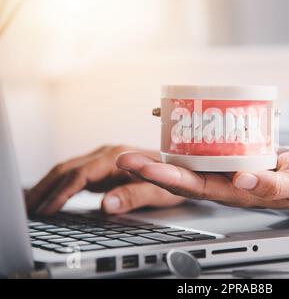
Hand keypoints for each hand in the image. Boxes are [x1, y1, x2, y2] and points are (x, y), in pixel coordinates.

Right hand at [26, 146, 184, 214]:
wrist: (185, 168)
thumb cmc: (174, 180)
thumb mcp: (159, 193)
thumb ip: (133, 196)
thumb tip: (106, 205)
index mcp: (117, 157)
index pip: (80, 174)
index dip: (61, 193)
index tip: (47, 210)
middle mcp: (108, 153)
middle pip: (67, 169)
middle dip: (45, 189)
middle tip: (28, 209)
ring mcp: (104, 158)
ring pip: (68, 169)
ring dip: (48, 186)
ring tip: (32, 204)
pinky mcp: (104, 165)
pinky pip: (76, 173)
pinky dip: (60, 185)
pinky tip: (53, 197)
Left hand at [116, 150, 288, 208]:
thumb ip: (270, 184)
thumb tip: (244, 180)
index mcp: (231, 192)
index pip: (195, 188)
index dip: (170, 179)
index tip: (147, 169)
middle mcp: (218, 182)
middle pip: (179, 178)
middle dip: (149, 170)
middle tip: (124, 160)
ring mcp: (217, 170)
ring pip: (182, 165)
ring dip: (155, 159)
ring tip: (130, 152)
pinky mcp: (221, 156)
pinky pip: (195, 150)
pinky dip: (177, 140)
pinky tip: (162, 129)